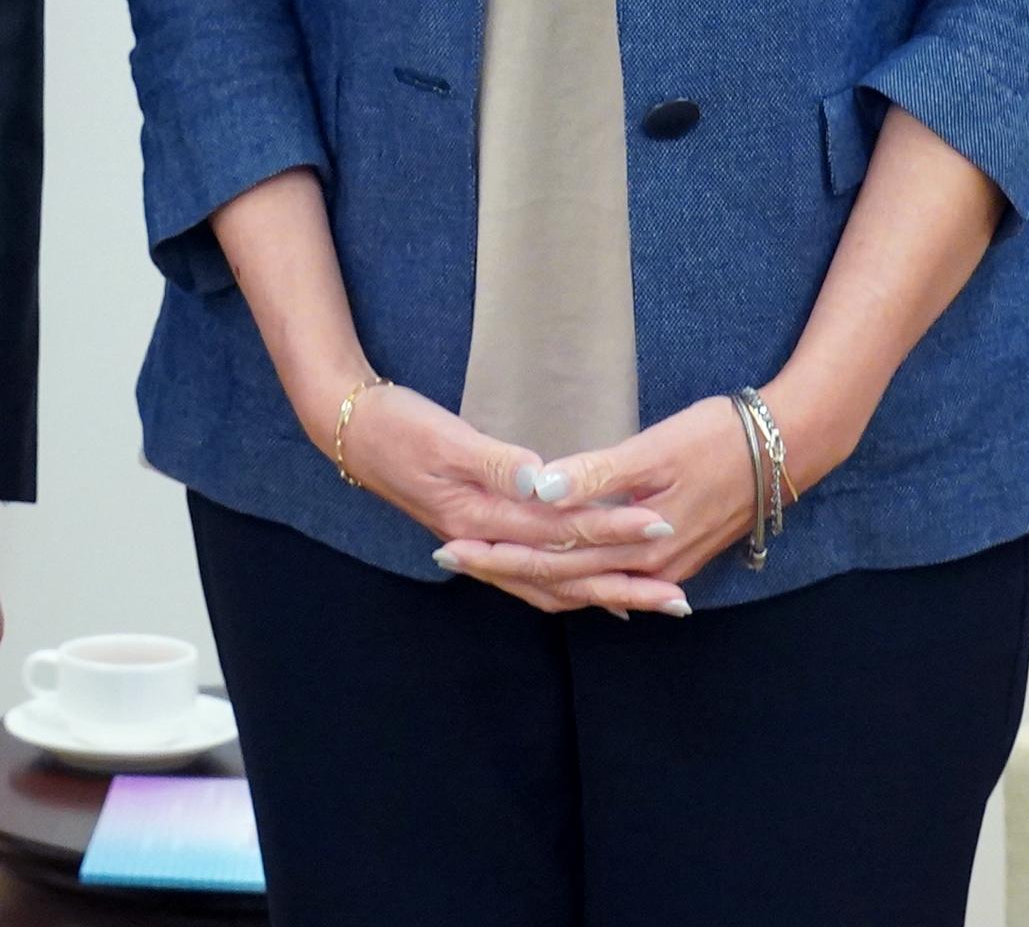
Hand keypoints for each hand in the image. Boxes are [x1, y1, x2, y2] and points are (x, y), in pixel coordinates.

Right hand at [335, 383, 684, 615]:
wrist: (351, 430)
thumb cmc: (396, 425)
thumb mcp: (443, 436)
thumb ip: (494, 461)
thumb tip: (542, 480)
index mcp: (479, 517)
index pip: (558, 530)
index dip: (610, 529)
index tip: (657, 525)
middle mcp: (482, 543)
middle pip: (562, 573)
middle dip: (622, 579)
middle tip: (678, 592)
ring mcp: (479, 546)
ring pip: (549, 585)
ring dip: (602, 595)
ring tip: (651, 604)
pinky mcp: (478, 537)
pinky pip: (531, 577)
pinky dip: (568, 589)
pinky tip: (593, 592)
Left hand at [440, 397, 760, 612]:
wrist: (789, 448)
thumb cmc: (719, 437)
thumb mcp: (655, 449)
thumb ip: (596, 474)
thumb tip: (539, 493)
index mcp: (635, 543)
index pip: (550, 559)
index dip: (497, 554)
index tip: (450, 545)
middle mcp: (648, 567)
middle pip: (561, 579)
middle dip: (502, 569)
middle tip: (447, 556)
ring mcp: (665, 567)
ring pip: (586, 585)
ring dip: (535, 577)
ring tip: (486, 566)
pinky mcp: (677, 556)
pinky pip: (613, 580)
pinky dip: (577, 580)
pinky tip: (560, 579)